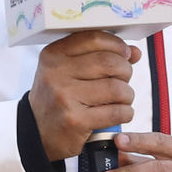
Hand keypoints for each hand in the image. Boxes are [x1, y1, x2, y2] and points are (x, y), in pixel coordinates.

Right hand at [28, 31, 140, 160]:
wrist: (37, 132)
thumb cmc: (60, 97)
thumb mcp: (69, 71)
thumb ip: (100, 56)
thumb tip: (134, 52)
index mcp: (54, 54)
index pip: (95, 38)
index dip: (118, 45)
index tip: (126, 54)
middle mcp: (56, 72)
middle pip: (109, 62)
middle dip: (126, 71)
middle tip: (123, 80)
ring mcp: (64, 97)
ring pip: (116, 88)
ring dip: (128, 94)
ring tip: (122, 99)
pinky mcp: (75, 120)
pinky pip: (116, 112)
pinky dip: (126, 112)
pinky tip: (120, 113)